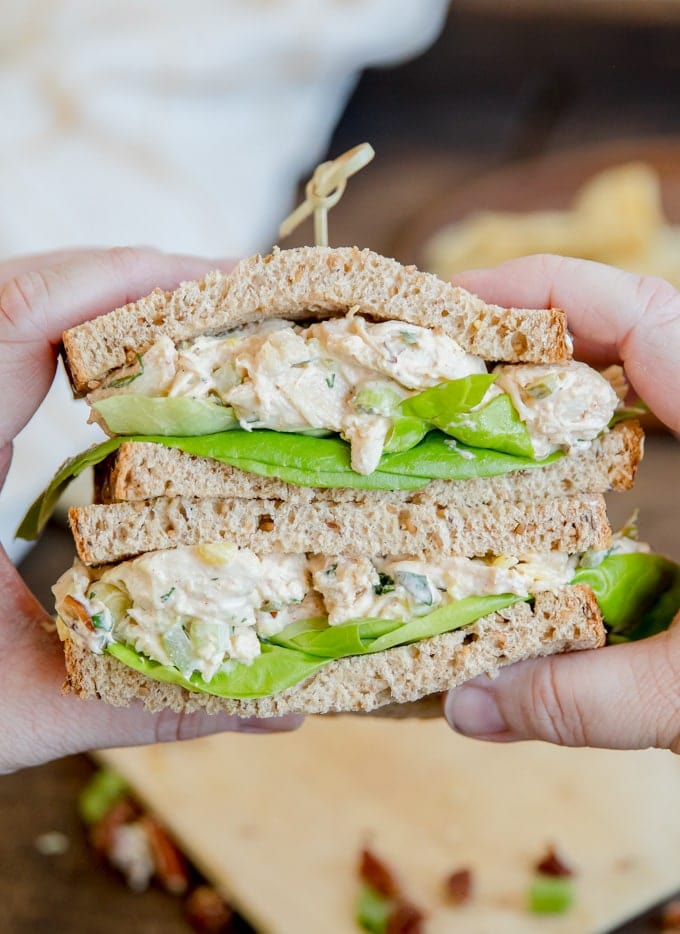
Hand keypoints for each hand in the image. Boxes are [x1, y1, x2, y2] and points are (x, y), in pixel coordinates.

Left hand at [0, 248, 301, 773]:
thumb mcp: (24, 713)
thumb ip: (151, 703)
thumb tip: (286, 708)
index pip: (18, 317)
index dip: (123, 280)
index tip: (223, 285)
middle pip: (24, 292)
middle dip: (136, 283)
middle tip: (238, 304)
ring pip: (16, 314)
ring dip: (111, 307)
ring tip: (201, 328)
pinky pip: (10, 352)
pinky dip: (81, 340)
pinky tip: (137, 372)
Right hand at [444, 254, 679, 751]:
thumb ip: (590, 698)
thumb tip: (465, 706)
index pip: (641, 315)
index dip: (537, 294)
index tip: (449, 311)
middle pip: (629, 326)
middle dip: (528, 335)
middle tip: (437, 365)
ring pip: (647, 365)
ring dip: (558, 373)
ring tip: (474, 398)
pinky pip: (663, 409)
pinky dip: (597, 413)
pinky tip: (551, 454)